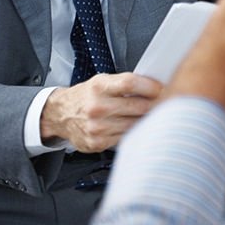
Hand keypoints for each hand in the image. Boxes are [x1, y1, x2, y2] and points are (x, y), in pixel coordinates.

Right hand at [40, 73, 162, 152]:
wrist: (61, 114)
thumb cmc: (87, 95)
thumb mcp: (102, 81)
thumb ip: (126, 83)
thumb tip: (156, 87)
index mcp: (99, 87)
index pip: (130, 84)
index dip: (151, 86)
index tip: (162, 89)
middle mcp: (97, 107)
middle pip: (137, 106)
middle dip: (155, 105)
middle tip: (164, 103)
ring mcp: (96, 127)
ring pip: (135, 124)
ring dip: (147, 120)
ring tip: (151, 115)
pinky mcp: (97, 143)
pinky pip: (126, 137)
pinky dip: (134, 132)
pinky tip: (134, 126)